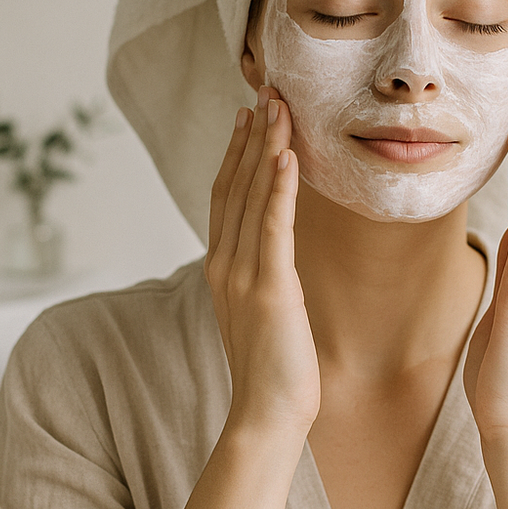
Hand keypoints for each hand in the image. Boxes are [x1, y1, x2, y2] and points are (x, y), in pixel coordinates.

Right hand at [206, 87, 319, 438]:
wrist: (266, 418)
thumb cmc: (274, 372)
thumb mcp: (263, 313)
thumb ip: (262, 277)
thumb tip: (273, 256)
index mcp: (222, 268)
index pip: (226, 196)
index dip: (236, 152)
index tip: (249, 114)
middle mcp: (225, 264)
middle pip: (234, 185)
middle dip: (250, 135)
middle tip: (264, 90)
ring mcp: (243, 275)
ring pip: (250, 196)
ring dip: (264, 147)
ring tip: (276, 106)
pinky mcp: (269, 289)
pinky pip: (273, 227)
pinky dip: (277, 188)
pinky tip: (285, 155)